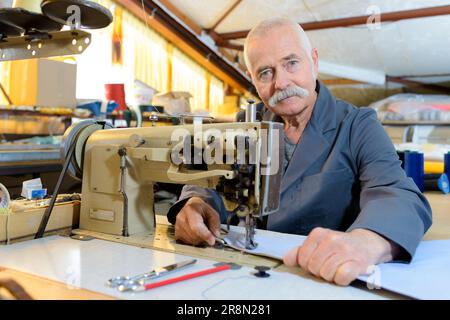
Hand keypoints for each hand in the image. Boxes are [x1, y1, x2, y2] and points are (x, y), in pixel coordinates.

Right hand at [175, 197, 220, 245]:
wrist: (191, 207)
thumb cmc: (202, 210)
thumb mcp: (212, 213)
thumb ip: (215, 223)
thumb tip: (215, 235)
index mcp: (190, 210)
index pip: (196, 226)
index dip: (205, 234)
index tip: (212, 241)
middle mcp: (181, 218)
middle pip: (194, 235)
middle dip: (204, 237)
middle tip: (209, 231)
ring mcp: (177, 227)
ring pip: (192, 241)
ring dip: (200, 239)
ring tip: (201, 230)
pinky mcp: (177, 234)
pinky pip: (188, 243)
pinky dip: (194, 241)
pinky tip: (196, 233)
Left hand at [283, 227, 397, 285]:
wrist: (366, 244)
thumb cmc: (338, 246)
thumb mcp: (317, 244)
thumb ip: (300, 252)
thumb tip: (287, 259)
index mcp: (318, 234)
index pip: (302, 258)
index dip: (308, 264)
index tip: (317, 261)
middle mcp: (331, 239)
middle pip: (313, 267)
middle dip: (319, 271)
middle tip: (328, 265)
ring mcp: (345, 250)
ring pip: (326, 273)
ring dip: (331, 275)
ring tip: (338, 267)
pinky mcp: (358, 262)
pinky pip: (341, 277)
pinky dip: (342, 279)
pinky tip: (345, 271)